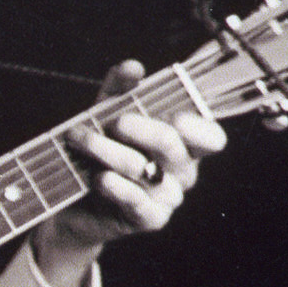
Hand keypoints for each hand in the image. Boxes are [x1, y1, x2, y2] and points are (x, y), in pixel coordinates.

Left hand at [29, 60, 225, 286]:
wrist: (76, 204)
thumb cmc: (99, 154)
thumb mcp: (107, 114)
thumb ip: (120, 89)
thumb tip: (133, 67)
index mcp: (184, 143)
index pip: (211, 137)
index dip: (197, 126)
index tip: (174, 116)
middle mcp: (183, 171)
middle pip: (171, 144)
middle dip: (137, 127)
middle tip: (111, 122)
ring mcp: (169, 197)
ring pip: (144, 169)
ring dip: (107, 151)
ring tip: (80, 140)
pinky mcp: (150, 219)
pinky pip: (137, 201)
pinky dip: (116, 187)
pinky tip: (98, 178)